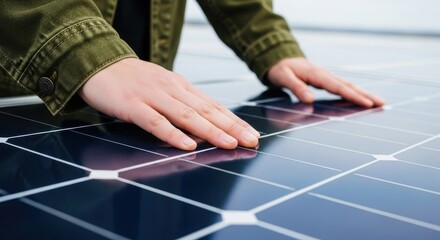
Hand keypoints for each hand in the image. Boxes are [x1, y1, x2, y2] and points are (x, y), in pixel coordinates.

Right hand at [79, 58, 259, 150]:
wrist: (99, 64)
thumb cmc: (134, 81)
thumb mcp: (164, 88)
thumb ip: (182, 104)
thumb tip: (203, 128)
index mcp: (181, 86)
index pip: (213, 105)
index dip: (234, 120)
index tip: (251, 133)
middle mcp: (172, 89)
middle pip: (206, 111)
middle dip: (231, 127)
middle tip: (250, 141)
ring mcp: (153, 96)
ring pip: (186, 116)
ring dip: (210, 131)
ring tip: (228, 144)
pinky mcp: (133, 105)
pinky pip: (155, 122)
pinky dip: (172, 134)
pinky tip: (187, 145)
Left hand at [267, 57, 384, 106]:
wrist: (278, 58)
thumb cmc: (280, 69)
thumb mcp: (284, 78)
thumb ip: (297, 88)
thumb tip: (310, 100)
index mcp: (317, 74)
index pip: (338, 87)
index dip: (353, 96)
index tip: (367, 103)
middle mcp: (325, 74)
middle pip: (348, 85)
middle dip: (366, 94)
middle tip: (382, 103)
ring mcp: (326, 76)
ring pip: (347, 85)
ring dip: (363, 93)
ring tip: (378, 102)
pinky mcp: (324, 79)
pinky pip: (341, 86)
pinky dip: (353, 92)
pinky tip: (361, 98)